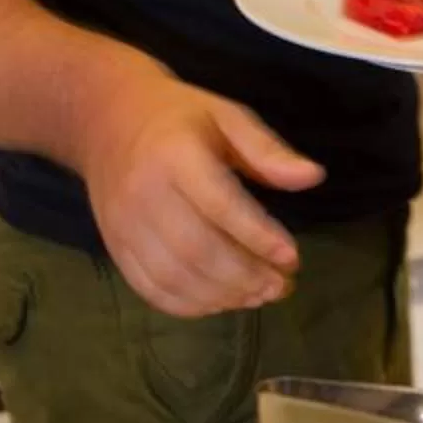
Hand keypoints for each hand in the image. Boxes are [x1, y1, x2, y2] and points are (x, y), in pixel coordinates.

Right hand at [80, 69, 324, 317]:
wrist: (108, 121)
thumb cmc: (180, 118)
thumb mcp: (228, 117)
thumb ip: (267, 150)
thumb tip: (313, 177)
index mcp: (176, 155)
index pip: (220, 204)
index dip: (258, 236)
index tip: (292, 258)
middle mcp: (144, 193)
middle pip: (197, 250)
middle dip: (245, 276)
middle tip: (282, 285)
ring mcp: (124, 225)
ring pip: (174, 277)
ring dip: (222, 296)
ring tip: (259, 295)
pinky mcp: (114, 247)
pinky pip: (150, 288)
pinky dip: (189, 305)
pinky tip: (221, 300)